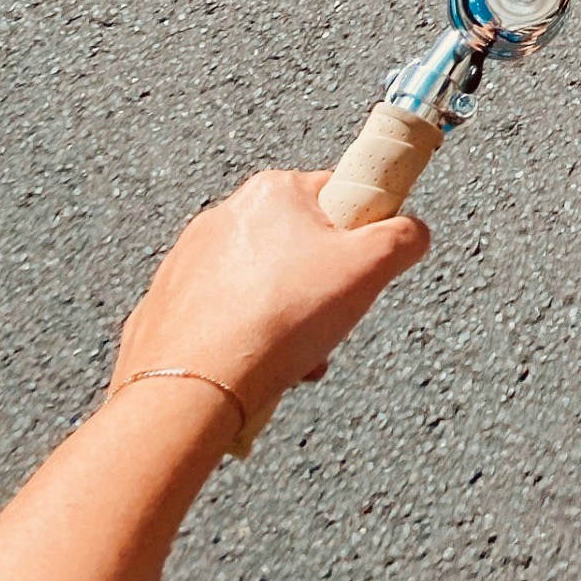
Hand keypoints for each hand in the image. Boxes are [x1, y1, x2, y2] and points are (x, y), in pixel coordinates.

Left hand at [110, 171, 429, 424]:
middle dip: (321, 287)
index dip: (361, 233)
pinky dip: (244, 338)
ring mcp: (187, 261)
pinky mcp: (167, 304)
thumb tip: (413, 232)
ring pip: (261, 285)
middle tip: (329, 321)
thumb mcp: (370, 269)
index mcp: (272, 192)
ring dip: (287, 319)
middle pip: (298, 245)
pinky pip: (222, 315)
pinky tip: (255, 367)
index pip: (337, 195)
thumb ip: (404, 237)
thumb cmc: (277, 321)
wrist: (194, 388)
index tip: (363, 268)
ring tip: (293, 355)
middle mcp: (224, 216)